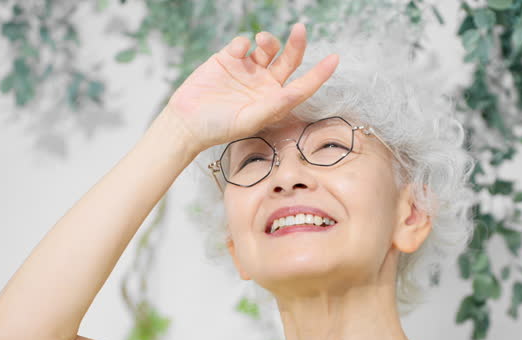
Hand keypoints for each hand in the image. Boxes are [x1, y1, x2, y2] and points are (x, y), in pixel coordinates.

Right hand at [162, 23, 338, 152]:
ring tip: (262, 41)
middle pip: (290, 59)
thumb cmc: (219, 128)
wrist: (187, 122)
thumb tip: (294, 94)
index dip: (320, 73)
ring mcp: (248, 70)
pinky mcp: (229, 59)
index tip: (335, 58)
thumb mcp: (249, 120)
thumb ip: (273, 107)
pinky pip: (243, 43)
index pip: (303, 85)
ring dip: (269, 41)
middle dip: (297, 44)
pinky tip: (237, 52)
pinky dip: (244, 43)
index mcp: (275, 101)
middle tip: (300, 29)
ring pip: (268, 48)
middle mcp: (265, 84)